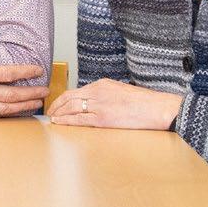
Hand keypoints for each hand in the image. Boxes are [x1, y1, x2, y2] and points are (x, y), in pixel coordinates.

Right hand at [0, 33, 46, 117]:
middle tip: (44, 91)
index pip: (7, 74)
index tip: (37, 70)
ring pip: (3, 110)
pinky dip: (4, 116)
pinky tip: (11, 114)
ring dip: (22, 107)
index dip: (25, 72)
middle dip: (31, 93)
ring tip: (35, 104)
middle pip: (11, 95)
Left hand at [48, 78, 183, 129]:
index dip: (64, 98)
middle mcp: (97, 92)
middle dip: (56, 104)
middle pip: (69, 97)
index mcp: (102, 84)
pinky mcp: (103, 118)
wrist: (158, 108)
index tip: (57, 103)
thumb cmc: (144, 103)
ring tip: (52, 118)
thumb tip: (95, 103)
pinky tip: (59, 122)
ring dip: (59, 113)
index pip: (76, 90)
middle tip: (49, 111)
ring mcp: (99, 105)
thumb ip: (106, 95)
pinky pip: (79, 119)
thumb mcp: (121, 91)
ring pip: (71, 107)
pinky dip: (66, 121)